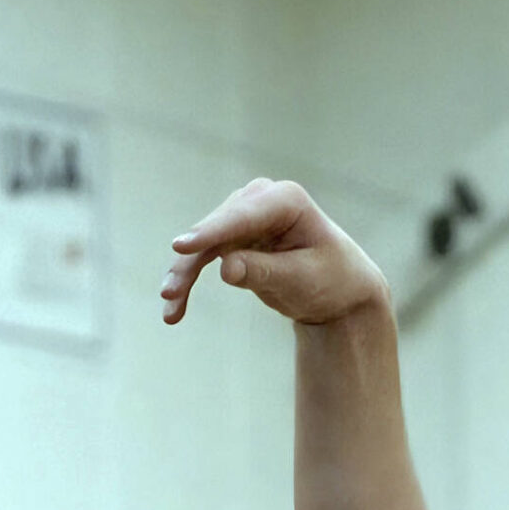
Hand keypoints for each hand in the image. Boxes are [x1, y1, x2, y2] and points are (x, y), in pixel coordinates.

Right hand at [161, 180, 389, 328]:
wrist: (339, 290)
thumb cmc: (330, 280)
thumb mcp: (302, 280)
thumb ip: (265, 272)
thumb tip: (226, 268)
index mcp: (286, 200)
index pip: (242, 217)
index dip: (210, 233)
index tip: (180, 246)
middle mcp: (260, 199)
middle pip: (216, 229)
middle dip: (191, 259)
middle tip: (169, 292)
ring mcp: (243, 215)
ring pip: (203, 243)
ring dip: (183, 273)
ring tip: (170, 304)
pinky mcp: (232, 237)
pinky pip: (202, 257)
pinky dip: (188, 280)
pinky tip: (175, 310)